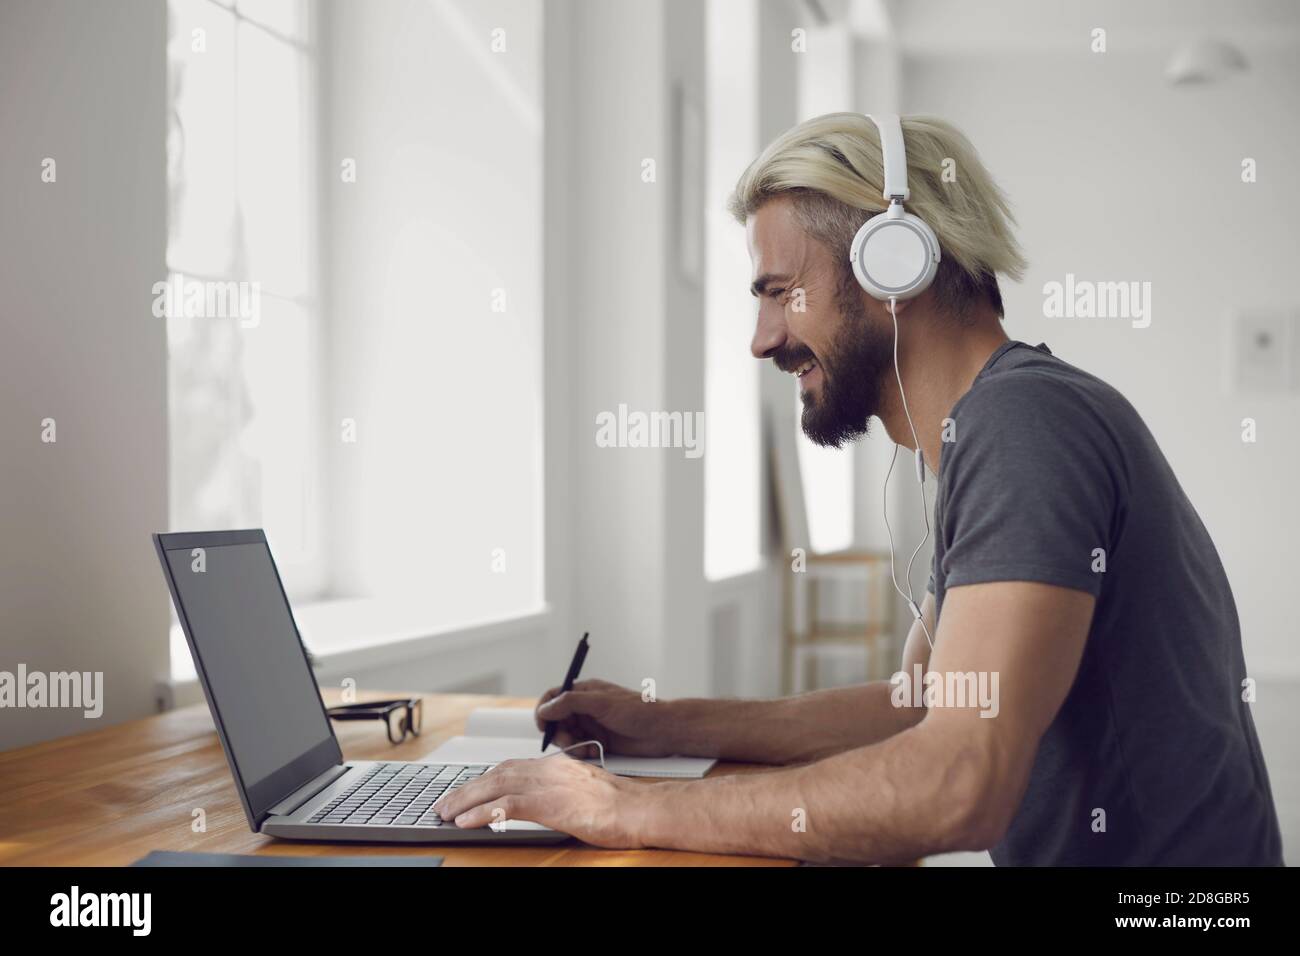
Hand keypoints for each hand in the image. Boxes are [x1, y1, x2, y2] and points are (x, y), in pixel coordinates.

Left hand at [431, 755, 647, 847]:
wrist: (637, 808)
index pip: (510, 767)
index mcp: (556, 765)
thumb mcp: (583, 791)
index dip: (484, 779)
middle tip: (444, 803)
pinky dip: (480, 813)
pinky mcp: (548, 804)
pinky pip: (504, 806)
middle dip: (467, 789)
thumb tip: (543, 801)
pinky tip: (466, 822)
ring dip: (465, 800)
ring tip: (445, 812)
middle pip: (496, 774)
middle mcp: (547, 770)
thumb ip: (560, 790)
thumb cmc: (619, 806)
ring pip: (494, 787)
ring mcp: (547, 785)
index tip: (467, 790)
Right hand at [534, 679, 673, 758]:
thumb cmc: (638, 710)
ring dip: (571, 745)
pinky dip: (581, 752)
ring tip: (586, 749)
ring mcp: (591, 725)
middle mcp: (585, 708)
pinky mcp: (598, 741)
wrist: (664, 731)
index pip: (553, 697)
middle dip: (558, 733)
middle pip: (556, 721)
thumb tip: (545, 708)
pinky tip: (593, 752)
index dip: (544, 711)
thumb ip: (571, 703)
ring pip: (566, 737)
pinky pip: (579, 748)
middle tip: (569, 742)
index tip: (544, 726)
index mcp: (584, 692)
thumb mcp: (602, 703)